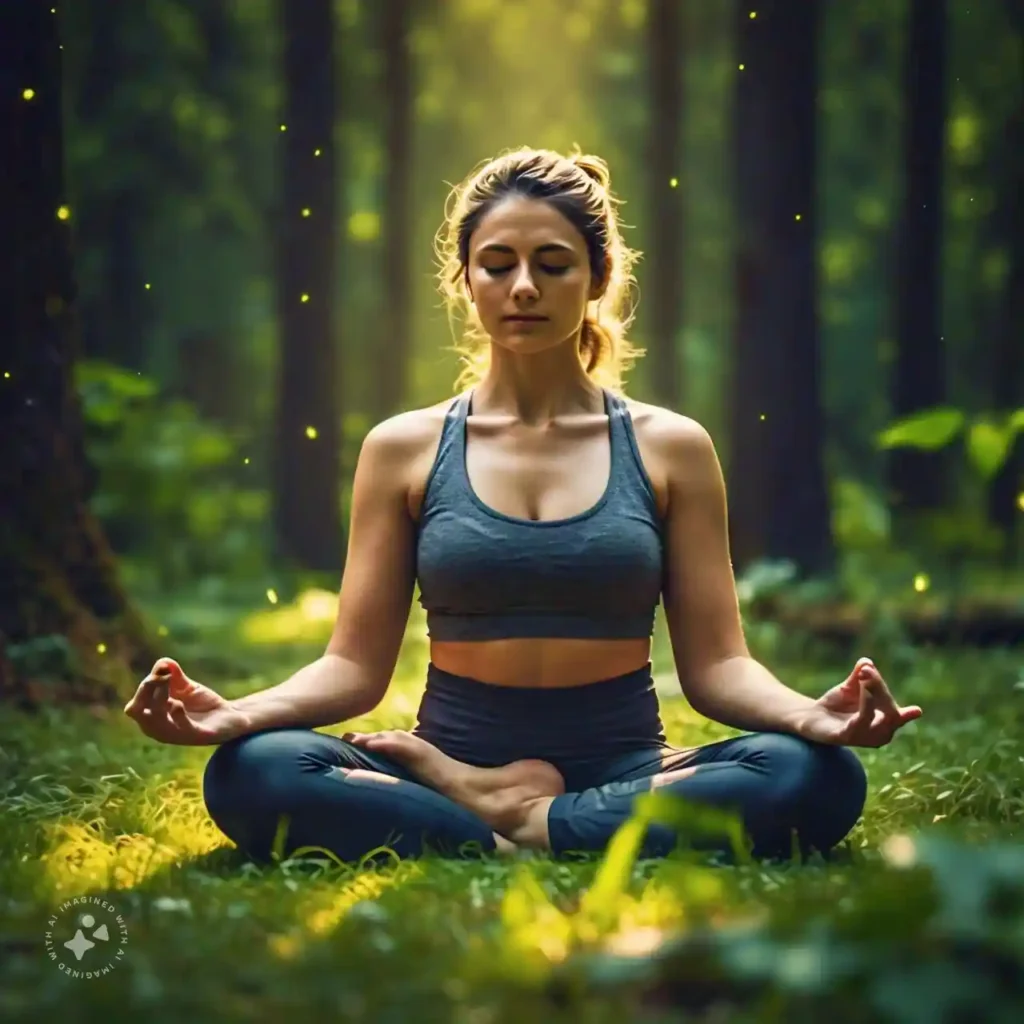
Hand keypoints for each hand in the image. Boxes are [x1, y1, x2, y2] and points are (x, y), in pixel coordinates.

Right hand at [123, 658, 250, 745]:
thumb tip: (163, 662)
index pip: (135, 706)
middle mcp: (159, 730)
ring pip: (155, 723)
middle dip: (145, 692)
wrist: (231, 715)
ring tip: (169, 682)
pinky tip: (177, 704)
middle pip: (137, 713)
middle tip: (162, 677)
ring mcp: (176, 735)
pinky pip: (181, 729)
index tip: (162, 670)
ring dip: (159, 699)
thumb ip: (172, 674)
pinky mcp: (196, 736)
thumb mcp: (184, 686)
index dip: (144, 687)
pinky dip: (176, 715)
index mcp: (153, 718)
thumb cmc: (202, 703)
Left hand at [799, 657, 922, 747]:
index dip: (907, 715)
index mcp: (884, 721)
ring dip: (870, 694)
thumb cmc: (837, 704)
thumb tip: (866, 661)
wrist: (811, 717)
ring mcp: (863, 738)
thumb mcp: (851, 687)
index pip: (898, 715)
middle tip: (868, 671)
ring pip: (876, 718)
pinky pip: (858, 723)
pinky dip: (862, 705)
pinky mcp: (846, 737)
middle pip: (890, 713)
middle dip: (881, 690)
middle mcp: (879, 734)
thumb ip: (860, 675)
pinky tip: (860, 690)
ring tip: (864, 675)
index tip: (916, 710)